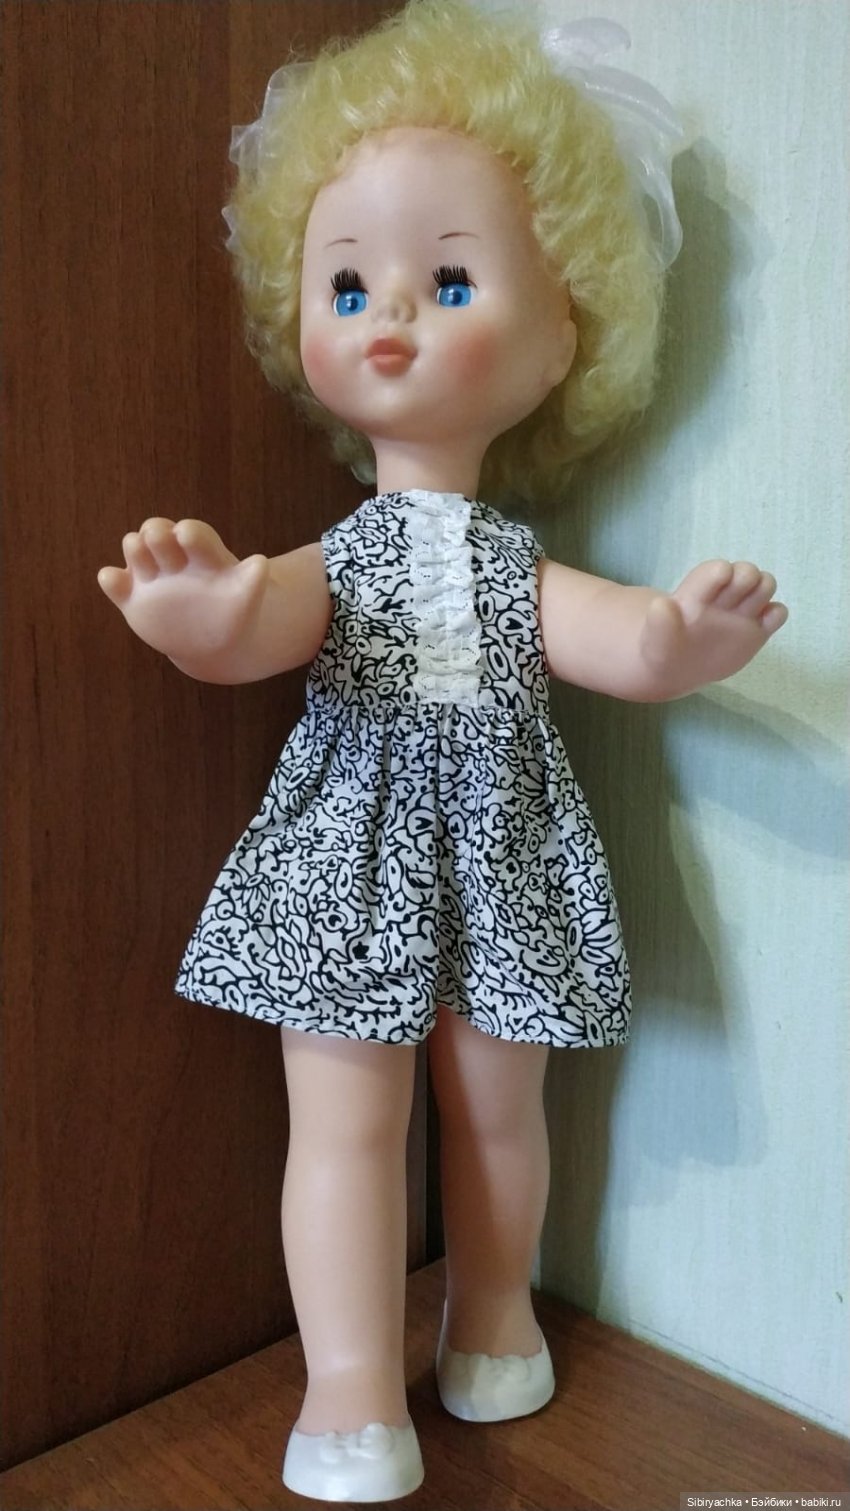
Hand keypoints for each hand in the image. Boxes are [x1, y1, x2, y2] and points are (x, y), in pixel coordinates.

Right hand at [98, 517, 269, 667]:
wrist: (214, 641)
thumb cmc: (233, 611)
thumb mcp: (244, 598)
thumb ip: (251, 582)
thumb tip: (261, 564)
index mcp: (200, 554)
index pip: (190, 532)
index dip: (187, 531)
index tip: (187, 536)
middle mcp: (173, 559)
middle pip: (156, 532)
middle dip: (156, 533)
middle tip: (157, 541)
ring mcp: (152, 577)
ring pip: (135, 549)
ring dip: (135, 548)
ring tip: (142, 560)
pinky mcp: (133, 599)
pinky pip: (114, 583)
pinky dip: (111, 579)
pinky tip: (116, 581)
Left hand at [639, 559, 787, 695]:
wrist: (676, 667)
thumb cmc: (663, 646)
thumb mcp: (656, 639)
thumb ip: (660, 623)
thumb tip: (661, 604)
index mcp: (698, 592)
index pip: (716, 570)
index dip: (722, 572)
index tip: (720, 581)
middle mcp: (723, 597)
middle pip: (747, 571)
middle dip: (746, 578)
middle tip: (735, 603)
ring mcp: (741, 612)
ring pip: (765, 585)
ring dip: (763, 591)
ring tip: (750, 612)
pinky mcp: (757, 630)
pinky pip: (777, 613)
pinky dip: (776, 615)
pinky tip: (762, 626)